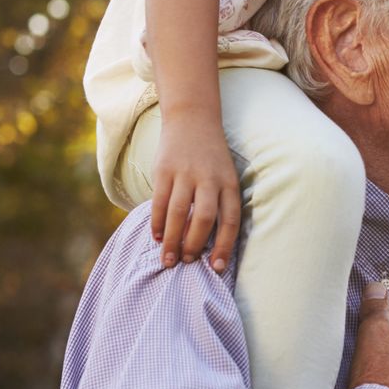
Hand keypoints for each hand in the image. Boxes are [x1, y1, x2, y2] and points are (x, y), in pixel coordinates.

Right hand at [148, 114, 240, 272]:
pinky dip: (157, 223)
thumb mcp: (225, 177)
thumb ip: (219, 204)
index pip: (231, 220)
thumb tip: (208, 244)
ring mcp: (186, 173)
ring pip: (178, 213)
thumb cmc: (211, 158)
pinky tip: (157, 237)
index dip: (224, 246)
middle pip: (204, 219)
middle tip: (186, 262)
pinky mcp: (164, 169)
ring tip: (167, 260)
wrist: (193, 119)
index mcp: (229, 183)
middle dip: (194, 245)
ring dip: (172, 240)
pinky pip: (159, 201)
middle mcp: (209, 179)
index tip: (216, 268)